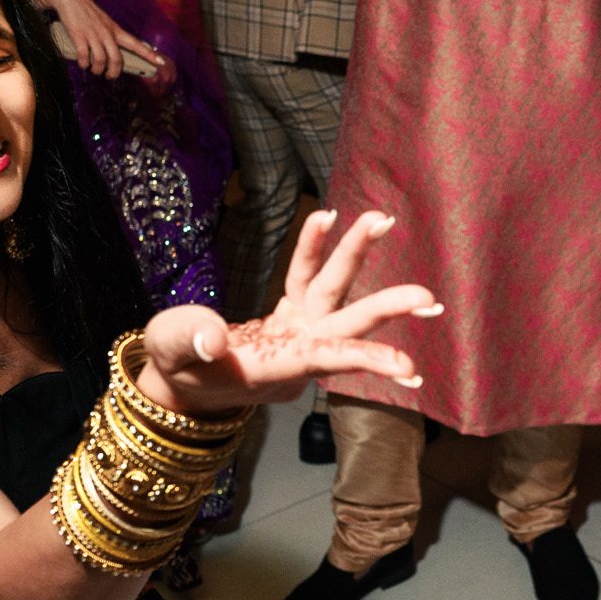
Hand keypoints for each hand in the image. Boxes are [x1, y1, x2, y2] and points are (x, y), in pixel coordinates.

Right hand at [35, 0, 165, 82]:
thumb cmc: (87, 12)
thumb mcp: (104, 22)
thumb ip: (110, 36)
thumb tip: (111, 55)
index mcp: (116, 30)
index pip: (136, 44)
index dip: (149, 54)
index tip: (161, 62)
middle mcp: (107, 33)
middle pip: (116, 59)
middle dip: (114, 72)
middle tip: (110, 76)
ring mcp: (93, 35)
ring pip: (101, 60)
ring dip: (98, 70)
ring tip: (94, 70)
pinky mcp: (79, 36)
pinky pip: (84, 57)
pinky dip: (84, 64)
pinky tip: (83, 64)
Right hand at [139, 208, 439, 410]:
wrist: (185, 384)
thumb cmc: (177, 370)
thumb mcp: (170, 354)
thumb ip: (189, 341)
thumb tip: (215, 336)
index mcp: (278, 366)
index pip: (329, 358)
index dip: (367, 358)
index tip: (408, 366)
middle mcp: (298, 347)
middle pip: (348, 321)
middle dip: (388, 308)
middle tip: (429, 298)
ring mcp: (298, 329)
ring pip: (334, 289)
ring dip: (358, 255)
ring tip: (383, 219)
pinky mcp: (290, 314)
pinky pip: (305, 274)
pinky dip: (315, 247)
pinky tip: (328, 216)